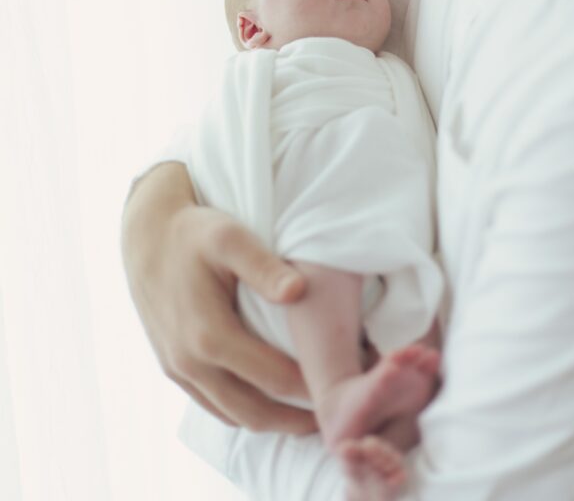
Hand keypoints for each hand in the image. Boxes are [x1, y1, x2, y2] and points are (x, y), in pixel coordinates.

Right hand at [122, 162, 315, 433]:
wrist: (146, 235)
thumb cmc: (194, 232)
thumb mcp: (230, 237)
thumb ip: (263, 266)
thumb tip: (299, 291)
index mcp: (209, 335)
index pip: (275, 380)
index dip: (314, 389)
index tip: (347, 385)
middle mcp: (190, 363)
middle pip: (255, 413)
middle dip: (298, 420)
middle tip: (338, 413)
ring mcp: (178, 370)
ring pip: (233, 416)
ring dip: (273, 421)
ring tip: (313, 413)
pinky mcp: (173, 368)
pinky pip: (214, 405)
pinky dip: (245, 410)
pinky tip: (272, 400)